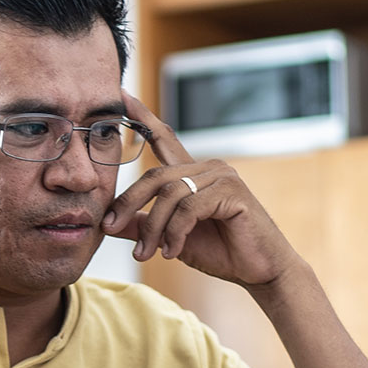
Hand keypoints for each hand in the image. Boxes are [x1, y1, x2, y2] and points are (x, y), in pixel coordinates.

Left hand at [102, 93, 304, 288]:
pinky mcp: (232, 191)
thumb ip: (142, 227)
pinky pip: (189, 208)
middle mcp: (208, 168)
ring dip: (152, 228)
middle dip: (128, 203)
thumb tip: (108, 224)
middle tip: (108, 227)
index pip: (164, 139)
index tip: (122, 97)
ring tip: (147, 253)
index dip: (143, 118)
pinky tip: (172, 252)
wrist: (259, 271)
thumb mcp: (170, 239)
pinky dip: (175, 233)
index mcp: (194, 174)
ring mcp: (221, 176)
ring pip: (169, 194)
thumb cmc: (221, 252)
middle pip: (155, 176)